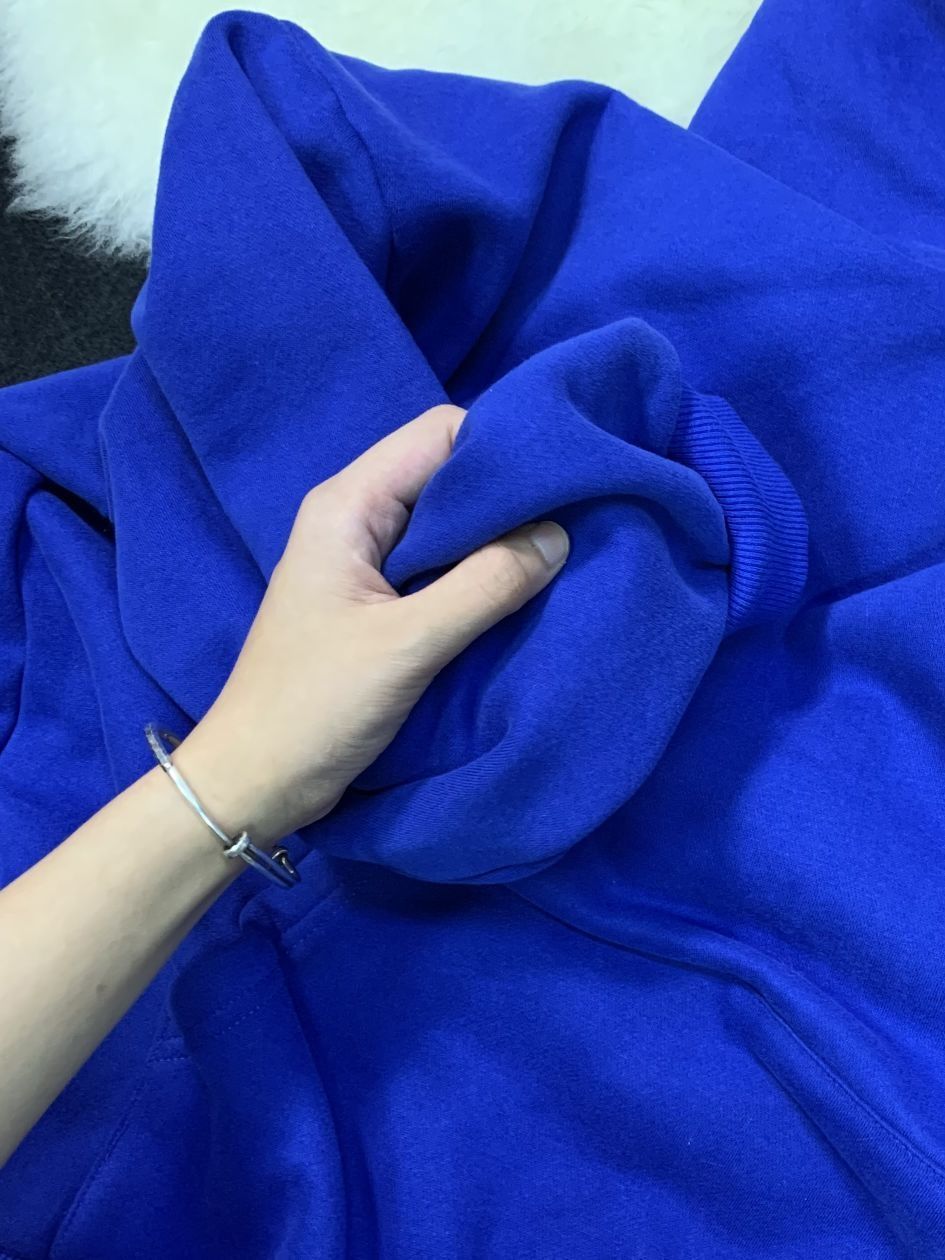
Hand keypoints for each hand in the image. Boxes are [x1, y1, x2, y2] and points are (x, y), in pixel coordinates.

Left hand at [175, 404, 568, 849]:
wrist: (256, 780)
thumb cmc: (315, 705)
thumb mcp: (408, 644)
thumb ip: (485, 585)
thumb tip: (560, 534)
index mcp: (349, 504)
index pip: (439, 433)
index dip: (501, 445)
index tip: (562, 478)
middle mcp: (358, 518)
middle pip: (448, 474)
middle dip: (509, 493)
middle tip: (577, 518)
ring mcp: (368, 562)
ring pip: (450, 524)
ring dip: (500, 538)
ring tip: (562, 554)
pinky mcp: (380, 604)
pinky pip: (443, 568)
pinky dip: (481, 574)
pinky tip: (523, 592)